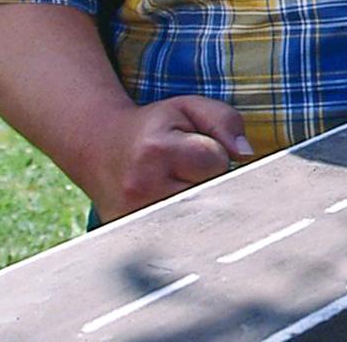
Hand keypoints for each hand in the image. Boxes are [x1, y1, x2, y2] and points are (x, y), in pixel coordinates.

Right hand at [88, 95, 253, 222]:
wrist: (101, 148)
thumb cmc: (154, 128)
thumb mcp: (189, 108)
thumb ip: (225, 121)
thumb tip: (245, 153)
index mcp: (156, 150)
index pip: (215, 162)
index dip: (214, 155)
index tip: (195, 151)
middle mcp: (142, 187)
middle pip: (210, 194)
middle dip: (208, 183)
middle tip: (187, 172)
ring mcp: (133, 217)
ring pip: (197, 219)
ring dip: (198, 205)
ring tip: (177, 187)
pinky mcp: (130, 236)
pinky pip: (177, 236)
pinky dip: (184, 223)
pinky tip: (171, 207)